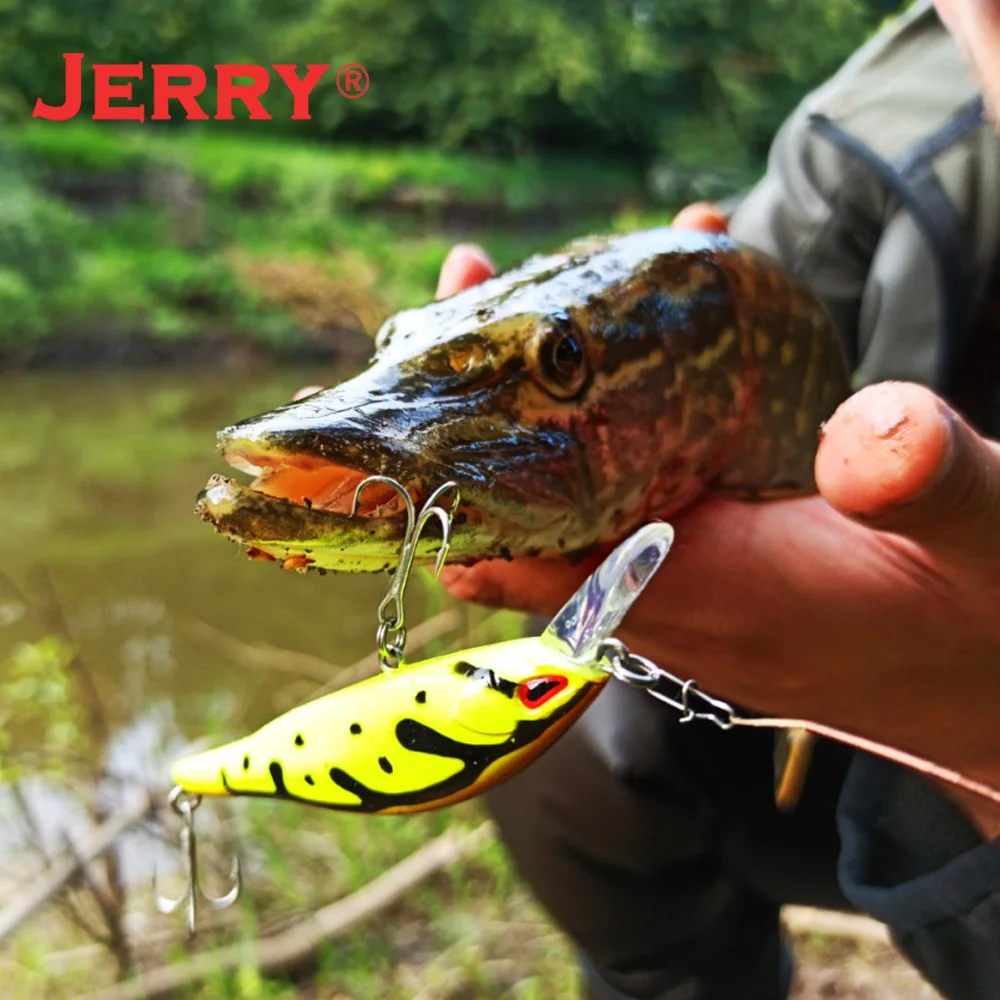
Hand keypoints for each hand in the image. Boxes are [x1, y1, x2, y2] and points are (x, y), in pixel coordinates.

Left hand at [435, 206, 999, 836]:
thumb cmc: (991, 622)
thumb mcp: (982, 538)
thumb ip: (926, 486)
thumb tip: (873, 432)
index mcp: (707, 597)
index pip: (528, 560)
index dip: (456, 490)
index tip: (418, 397)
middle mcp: (670, 592)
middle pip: (529, 502)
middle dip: (495, 399)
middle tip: (479, 277)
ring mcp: (686, 573)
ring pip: (576, 484)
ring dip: (558, 388)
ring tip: (564, 275)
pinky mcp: (715, 552)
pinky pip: (634, 479)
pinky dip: (625, 404)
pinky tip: (660, 326)